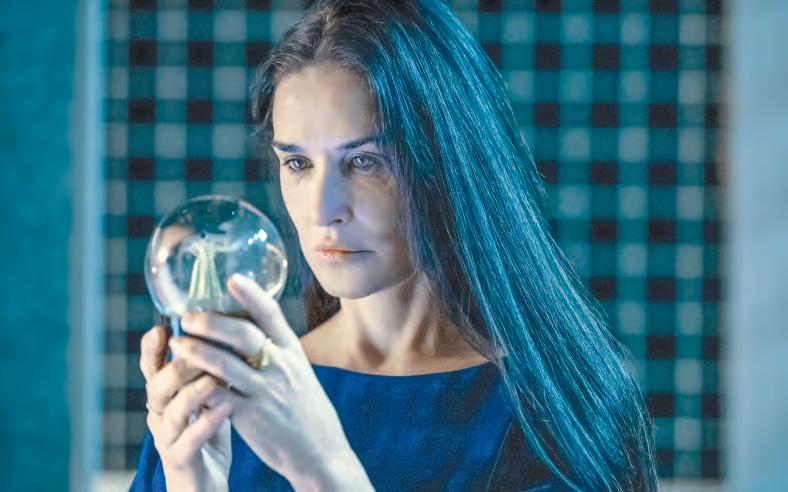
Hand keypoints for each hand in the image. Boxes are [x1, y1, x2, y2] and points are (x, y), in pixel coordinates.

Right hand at [140, 324, 233, 490]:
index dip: (152, 349)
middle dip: (178, 366)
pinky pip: (189, 442)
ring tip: (214, 378)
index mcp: (165, 399)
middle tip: (199, 350)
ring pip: (171, 413)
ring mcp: (168, 441)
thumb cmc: (207, 438)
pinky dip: (206, 424)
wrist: (206, 487)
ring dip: (192, 392)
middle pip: (158, 387)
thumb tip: (224, 333)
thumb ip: (207, 372)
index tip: (161, 327)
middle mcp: (160, 417)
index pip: (152, 369)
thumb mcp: (206, 401)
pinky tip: (225, 408)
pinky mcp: (182, 463)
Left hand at [169, 274, 373, 490]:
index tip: (232, 278)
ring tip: (178, 343)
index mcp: (291, 351)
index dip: (251, 294)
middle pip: (243, 334)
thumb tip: (245, 324)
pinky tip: (185, 380)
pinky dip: (200, 386)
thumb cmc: (304, 408)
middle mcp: (280, 366)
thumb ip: (274, 349)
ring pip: (225, 364)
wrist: (320, 450)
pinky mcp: (251, 417)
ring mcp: (265, 391)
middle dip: (212, 322)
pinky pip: (219, 397)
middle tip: (188, 316)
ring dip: (197, 351)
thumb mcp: (298, 371)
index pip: (271, 315)